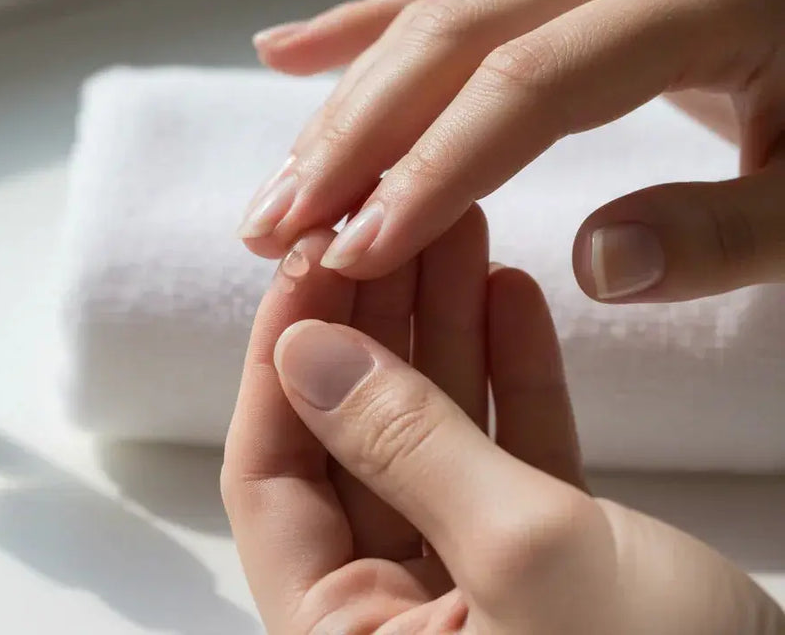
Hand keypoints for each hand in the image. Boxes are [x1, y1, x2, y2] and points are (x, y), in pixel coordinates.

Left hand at [222, 214, 783, 632]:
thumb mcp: (522, 555)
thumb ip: (405, 447)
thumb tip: (304, 353)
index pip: (270, 479)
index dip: (280, 363)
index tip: (306, 263)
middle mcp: (392, 625)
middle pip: (352, 447)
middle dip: (373, 326)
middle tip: (384, 223)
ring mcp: (469, 596)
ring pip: (433, 442)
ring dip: (445, 333)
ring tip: (456, 229)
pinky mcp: (546, 574)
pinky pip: (508, 463)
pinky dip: (511, 382)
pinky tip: (510, 294)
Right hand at [237, 0, 784, 301]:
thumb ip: (726, 234)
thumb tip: (592, 263)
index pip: (531, 84)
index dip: (431, 169)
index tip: (356, 249)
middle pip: (455, 37)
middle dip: (355, 139)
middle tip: (278, 226)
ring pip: (439, 17)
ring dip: (345, 103)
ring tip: (277, 185)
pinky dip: (366, 29)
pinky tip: (290, 52)